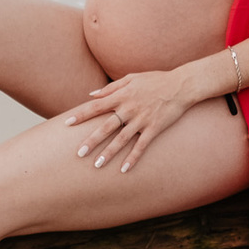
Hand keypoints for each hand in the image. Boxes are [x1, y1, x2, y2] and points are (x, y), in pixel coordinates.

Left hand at [63, 69, 190, 170]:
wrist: (181, 85)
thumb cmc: (155, 80)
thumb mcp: (131, 78)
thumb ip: (111, 87)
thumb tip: (91, 94)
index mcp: (122, 96)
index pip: (96, 106)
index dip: (81, 115)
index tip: (67, 123)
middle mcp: (129, 109)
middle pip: (106, 127)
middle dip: (91, 140)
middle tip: (78, 153)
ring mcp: (142, 120)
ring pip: (121, 139)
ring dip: (109, 153)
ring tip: (97, 166)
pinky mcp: (154, 128)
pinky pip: (141, 146)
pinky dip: (133, 158)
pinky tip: (124, 170)